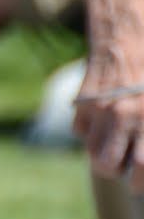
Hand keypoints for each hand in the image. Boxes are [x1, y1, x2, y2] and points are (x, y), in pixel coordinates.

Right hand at [76, 54, 143, 191]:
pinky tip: (107, 120)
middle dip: (115, 172)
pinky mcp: (82, 102)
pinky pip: (81, 131)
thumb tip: (141, 162)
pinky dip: (92, 132)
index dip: (139, 182)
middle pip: (105, 165)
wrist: (128, 37)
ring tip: (117, 143)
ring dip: (103, 152)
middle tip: (127, 169)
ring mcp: (98, 108)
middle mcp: (122, 114)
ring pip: (91, 150)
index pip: (140, 167)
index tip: (139, 182)